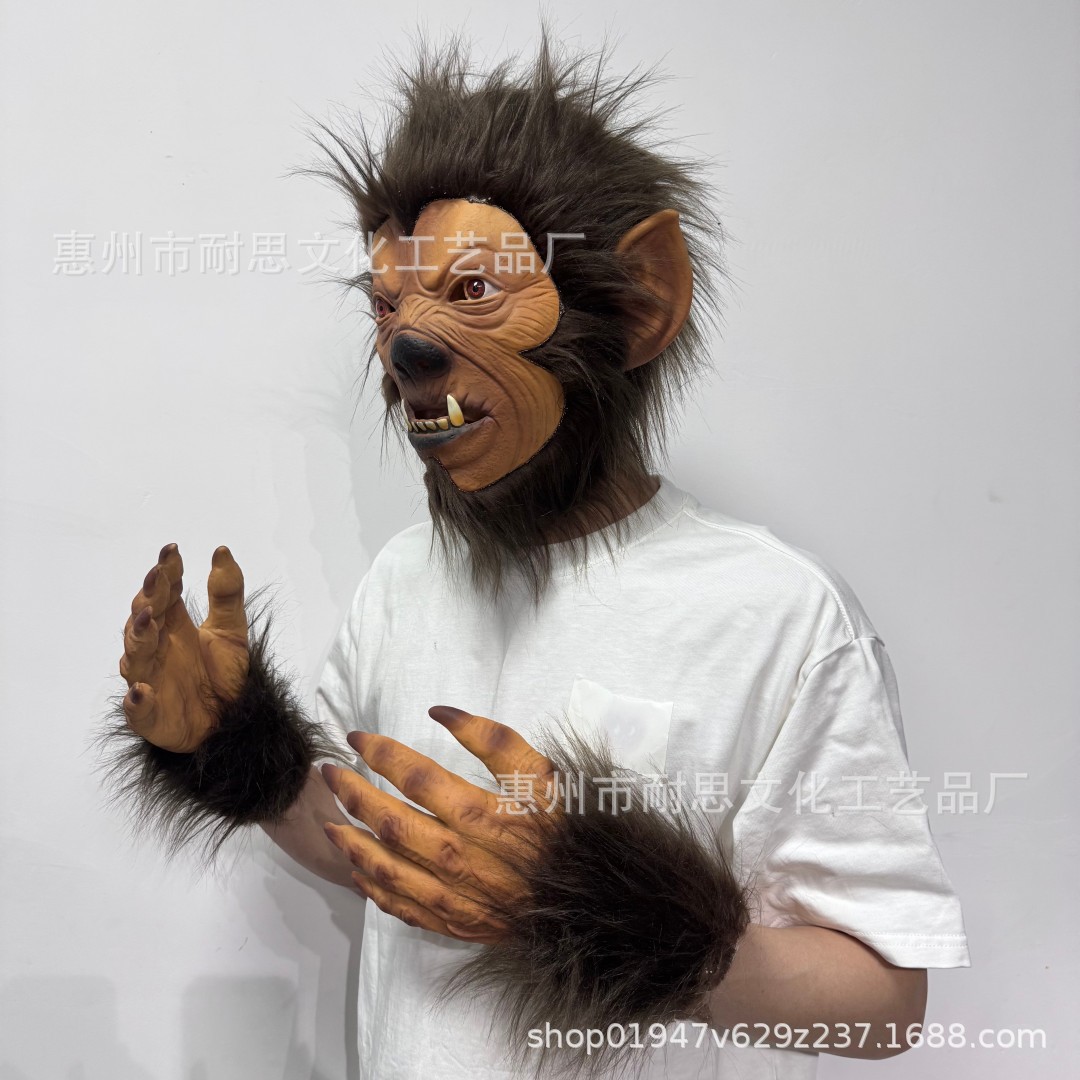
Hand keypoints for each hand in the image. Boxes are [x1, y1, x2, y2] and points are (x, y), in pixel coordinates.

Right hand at [119, 544, 249, 752]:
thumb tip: (222, 550)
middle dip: (149, 598)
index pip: (163, 593)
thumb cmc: (224, 674)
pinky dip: (138, 701)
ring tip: (149, 620)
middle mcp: (156, 649)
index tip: (172, 551)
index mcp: (173, 626)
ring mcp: (149, 679)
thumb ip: (227, 594)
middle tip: (158, 579)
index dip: (166, 572)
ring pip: (135, 657)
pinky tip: (142, 690)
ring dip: (138, 638)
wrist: (232, 721)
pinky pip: (139, 708)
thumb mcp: (232, 631)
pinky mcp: (150, 715)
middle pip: (144, 619)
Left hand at [321, 707, 556, 943]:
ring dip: (351, 840)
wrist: (585, 899)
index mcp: (479, 813)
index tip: (356, 738)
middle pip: (388, 820)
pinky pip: (400, 906)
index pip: (413, 775)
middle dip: (351, 792)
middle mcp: (456, 856)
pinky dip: (373, 887)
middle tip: (330, 772)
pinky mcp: (451, 922)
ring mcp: (450, 895)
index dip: (380, 752)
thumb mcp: (540, 774)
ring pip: (384, 866)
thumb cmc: (561, 831)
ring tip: (330, 821)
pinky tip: (360, 870)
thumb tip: (440, 711)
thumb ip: (493, 738)